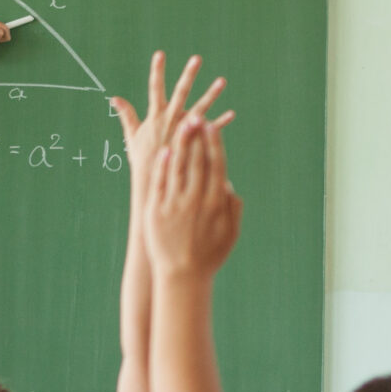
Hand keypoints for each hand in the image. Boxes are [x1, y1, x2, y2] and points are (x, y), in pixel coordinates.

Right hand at [112, 51, 225, 173]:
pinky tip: (232, 113)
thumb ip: (126, 115)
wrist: (154, 182)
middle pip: (181, 92)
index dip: (157, 70)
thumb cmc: (142, 159)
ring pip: (201, 107)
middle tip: (197, 58)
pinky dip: (221, 122)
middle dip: (188, 75)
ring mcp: (185, 130)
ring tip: (222, 81)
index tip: (159, 53)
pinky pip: (211, 130)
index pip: (155, 88)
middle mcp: (172, 119)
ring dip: (212, 94)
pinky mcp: (195, 142)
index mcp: (156, 116)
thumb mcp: (132, 135)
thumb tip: (114, 98)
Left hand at [144, 110, 242, 278]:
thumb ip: (234, 208)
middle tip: (195, 115)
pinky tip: (164, 151)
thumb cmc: (209, 256)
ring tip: (179, 125)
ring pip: (178, 167)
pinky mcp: (156, 210)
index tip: (211, 126)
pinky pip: (160, 183)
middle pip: (196, 160)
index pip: (215, 165)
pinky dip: (162, 166)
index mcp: (216, 202)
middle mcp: (196, 199)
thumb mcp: (231, 233)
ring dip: (179, 144)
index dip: (213, 143)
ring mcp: (175, 204)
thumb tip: (228, 185)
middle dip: (196, 136)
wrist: (182, 275)